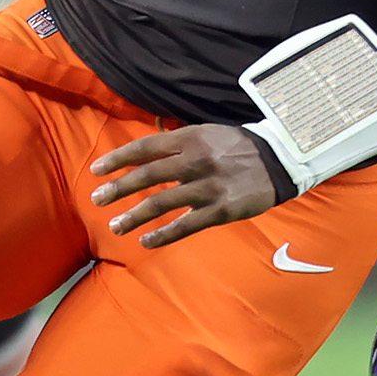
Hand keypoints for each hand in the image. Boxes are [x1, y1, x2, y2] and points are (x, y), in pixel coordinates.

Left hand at [88, 123, 283, 246]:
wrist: (280, 161)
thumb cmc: (238, 147)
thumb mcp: (208, 133)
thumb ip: (179, 142)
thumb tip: (145, 151)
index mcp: (191, 138)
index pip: (145, 147)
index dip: (118, 159)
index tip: (96, 170)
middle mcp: (196, 161)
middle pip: (148, 175)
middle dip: (118, 188)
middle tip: (97, 200)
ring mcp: (208, 187)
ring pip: (162, 202)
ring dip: (134, 215)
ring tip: (116, 226)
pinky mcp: (220, 210)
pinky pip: (186, 225)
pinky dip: (163, 235)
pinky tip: (146, 241)